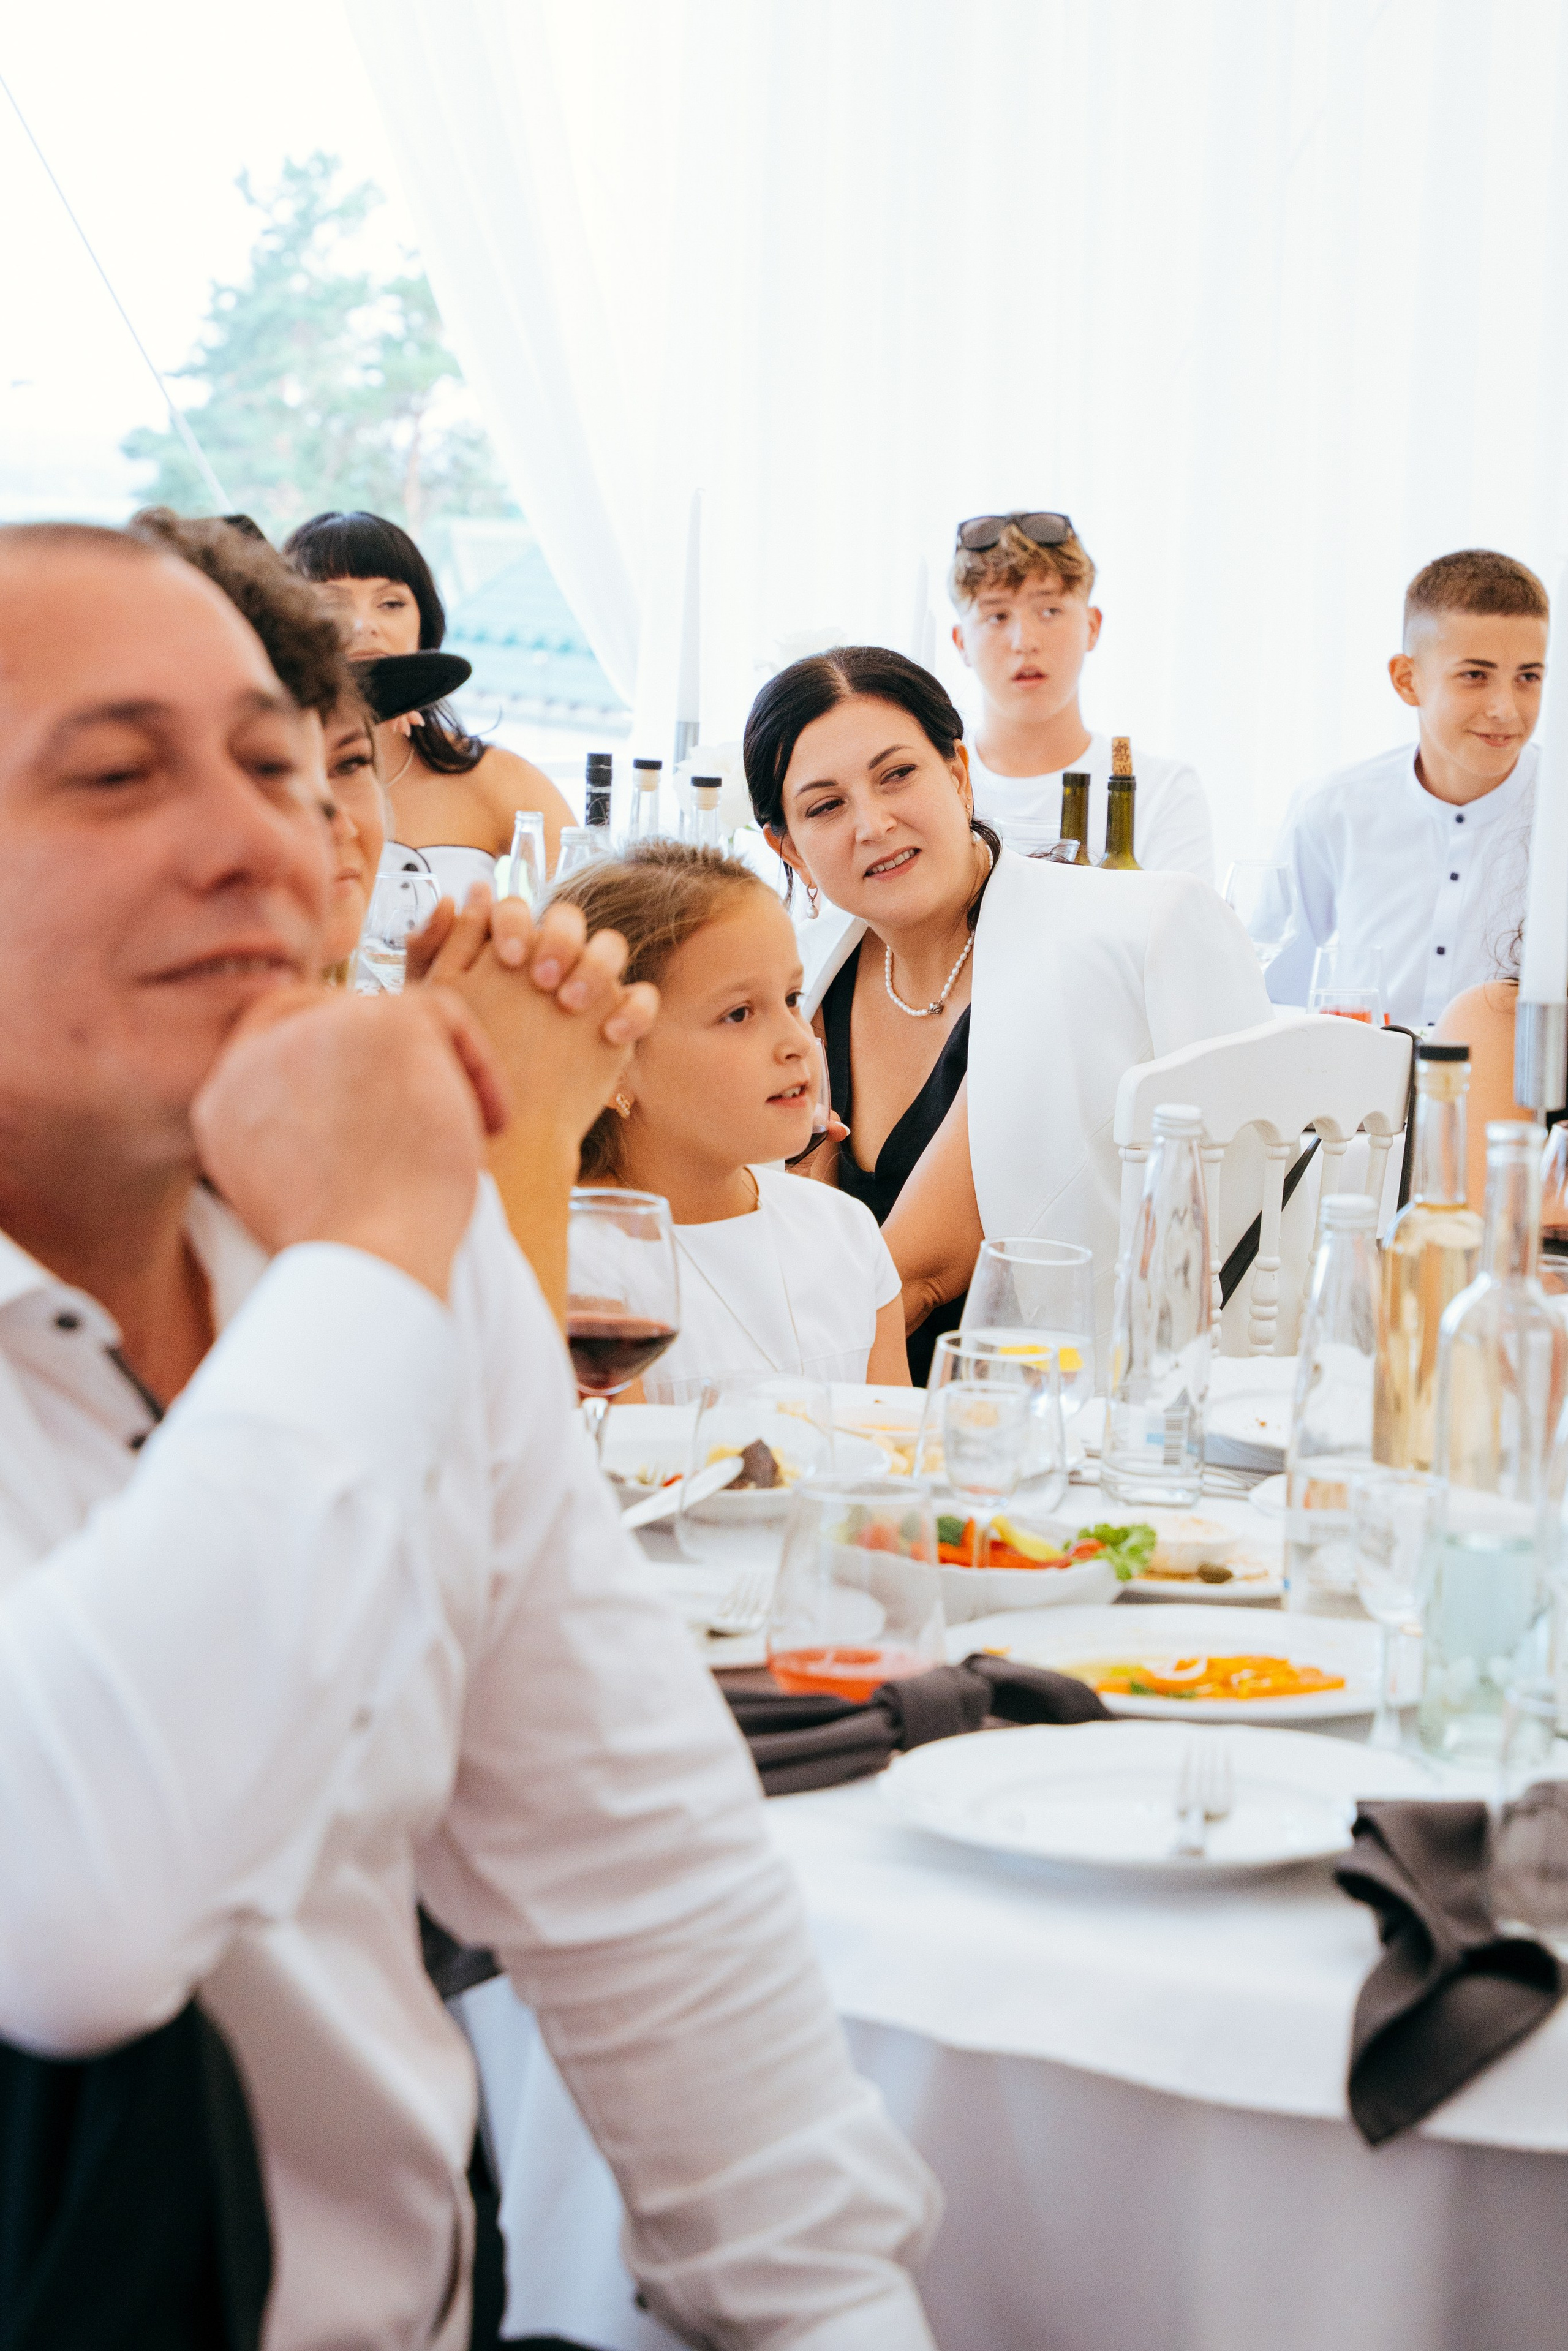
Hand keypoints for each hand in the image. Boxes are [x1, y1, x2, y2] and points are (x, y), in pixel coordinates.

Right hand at [192, 986, 510, 1298]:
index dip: (332, 1046)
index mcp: (224, 1103)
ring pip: (386, 1015)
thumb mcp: (310, 1187)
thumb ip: (315, 1128)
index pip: (270, 1035)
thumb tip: (375, 1096)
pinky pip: (440, 1013)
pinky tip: (489, 1125)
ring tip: (462, 1139)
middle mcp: (252, 1058)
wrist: (367, 1266)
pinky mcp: (377, 1021)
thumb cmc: (356, 1253)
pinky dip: (475, 1065)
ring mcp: (310, 1030)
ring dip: (433, 1070)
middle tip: (434, 1105)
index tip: (385, 1088)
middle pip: (328, 1011)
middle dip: (384, 1051)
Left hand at [411, 885, 659, 1150]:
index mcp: (506, 947)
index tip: (504, 956)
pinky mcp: (615, 1023)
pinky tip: (610, 1034)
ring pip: (610, 947)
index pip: (517, 909)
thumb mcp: (434, 1009)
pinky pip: (642, 999)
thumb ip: (433, 950)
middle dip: (559, 940)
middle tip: (541, 981)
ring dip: (596, 964)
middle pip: (569, 919)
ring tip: (570, 1004)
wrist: (497, 1131)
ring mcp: (588, 988)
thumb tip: (452, 897)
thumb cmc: (459, 1064)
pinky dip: (635, 1009)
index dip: (514, 921)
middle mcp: (550, 959)